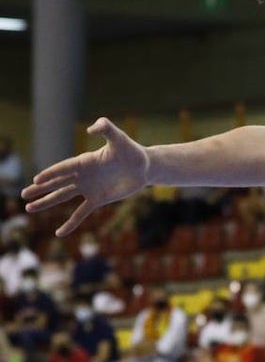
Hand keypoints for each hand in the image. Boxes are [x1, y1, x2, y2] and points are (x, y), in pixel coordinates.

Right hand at [21, 118, 148, 236]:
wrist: (144, 167)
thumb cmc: (131, 151)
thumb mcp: (119, 138)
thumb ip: (106, 129)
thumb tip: (91, 129)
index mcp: (84, 161)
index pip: (64, 168)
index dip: (51, 174)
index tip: (37, 180)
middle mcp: (82, 175)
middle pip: (57, 183)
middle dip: (40, 189)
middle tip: (24, 194)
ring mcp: (88, 188)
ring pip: (63, 196)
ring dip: (47, 202)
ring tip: (29, 208)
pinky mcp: (97, 199)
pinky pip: (81, 213)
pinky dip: (70, 223)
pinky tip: (59, 233)